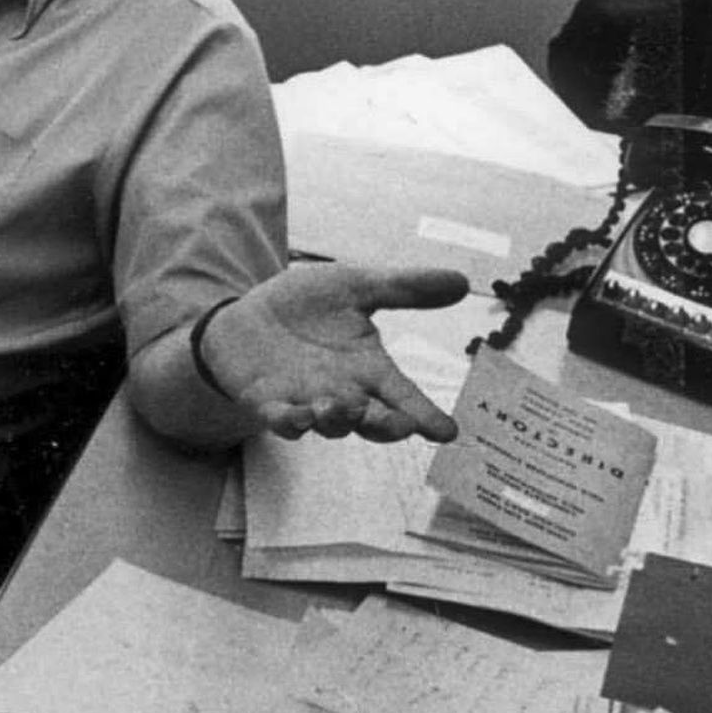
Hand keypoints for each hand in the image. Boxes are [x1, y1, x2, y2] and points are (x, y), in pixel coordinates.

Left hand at [199, 262, 470, 441]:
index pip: (404, 396)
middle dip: (388, 426)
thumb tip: (463, 281)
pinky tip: (297, 416)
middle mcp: (344, 393)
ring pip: (331, 425)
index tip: (448, 431)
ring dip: (338, 420)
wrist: (247, 316)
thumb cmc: (307, 306)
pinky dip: (291, 422)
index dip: (426, 414)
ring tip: (340, 407)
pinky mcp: (269, 404)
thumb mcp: (354, 287)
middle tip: (403, 425)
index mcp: (370, 368)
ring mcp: (307, 402)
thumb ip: (402, 289)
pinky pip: (282, 420)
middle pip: (374, 421)